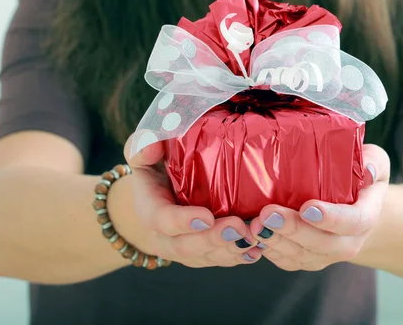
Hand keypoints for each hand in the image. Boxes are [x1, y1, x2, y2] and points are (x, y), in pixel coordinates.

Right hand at [109, 135, 261, 267]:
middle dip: (212, 240)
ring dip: (231, 251)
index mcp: (150, 207)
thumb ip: (144, 142)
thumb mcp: (145, 147)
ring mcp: (185, 246)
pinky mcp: (204, 252)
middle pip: (185, 246)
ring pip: (206, 257)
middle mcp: (164, 235)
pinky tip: (258, 250)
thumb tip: (152, 145)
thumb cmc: (157, 162)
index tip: (206, 217)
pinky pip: (220, 259)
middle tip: (239, 228)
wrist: (161, 187)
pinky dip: (240, 256)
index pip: (160, 220)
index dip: (181, 222)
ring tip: (254, 239)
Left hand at [248, 144, 389, 270]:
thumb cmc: (362, 180)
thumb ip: (372, 162)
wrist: (359, 208)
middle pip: (322, 244)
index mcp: (366, 216)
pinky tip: (252, 236)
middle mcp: (349, 241)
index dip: (330, 218)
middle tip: (267, 214)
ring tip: (254, 225)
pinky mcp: (308, 259)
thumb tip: (367, 170)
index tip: (307, 208)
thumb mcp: (375, 162)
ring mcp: (327, 254)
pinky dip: (270, 251)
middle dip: (293, 230)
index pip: (352, 222)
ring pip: (302, 256)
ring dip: (276, 242)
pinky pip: (289, 262)